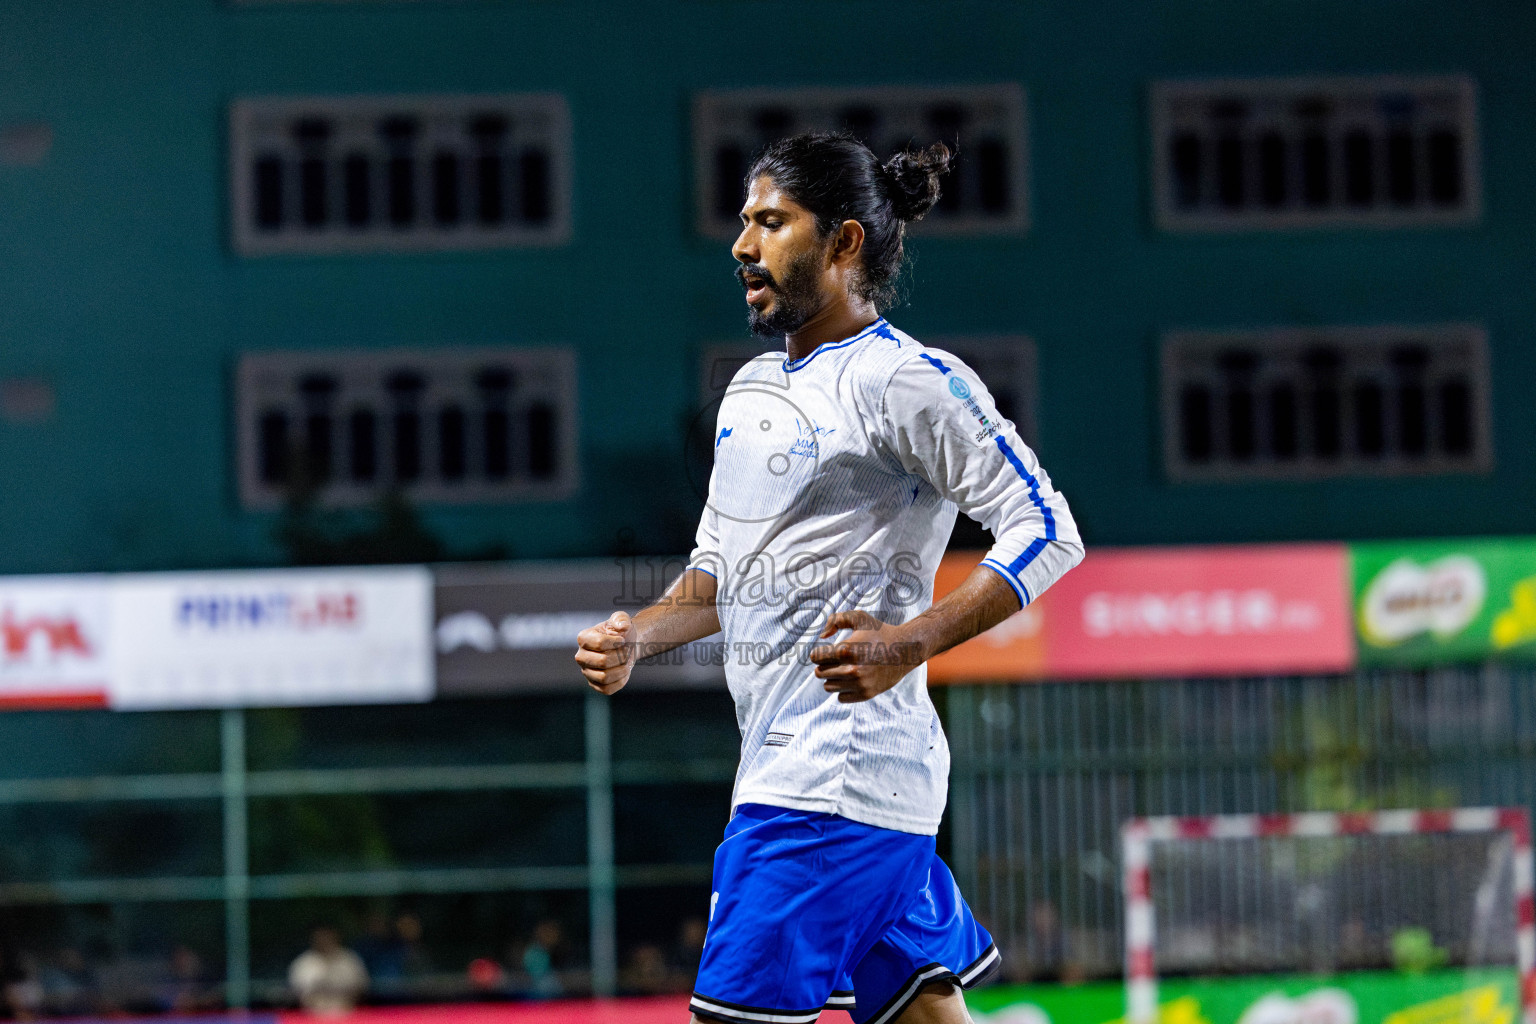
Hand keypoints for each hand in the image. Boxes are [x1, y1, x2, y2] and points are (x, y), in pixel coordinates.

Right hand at [575, 611, 636, 694]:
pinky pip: (607, 689)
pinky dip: (620, 680)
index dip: (617, 642)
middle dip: (621, 656)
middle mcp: (580, 657)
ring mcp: (586, 672)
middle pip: (602, 662)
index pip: (600, 643)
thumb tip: (623, 627)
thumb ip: (621, 619)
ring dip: (622, 669)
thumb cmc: (621, 632)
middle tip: (627, 651)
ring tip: (627, 661)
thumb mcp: (622, 620)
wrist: (627, 646)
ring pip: (604, 677)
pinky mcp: (595, 685)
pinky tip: (624, 671)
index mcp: (583, 638)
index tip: (622, 639)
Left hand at [809, 610, 924, 702]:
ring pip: (828, 686)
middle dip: (825, 666)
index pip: (816, 657)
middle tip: (836, 660)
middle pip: (820, 673)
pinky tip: (852, 679)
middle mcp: (852, 670)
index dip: (819, 653)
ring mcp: (860, 684)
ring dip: (833, 678)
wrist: (905, 650)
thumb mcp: (859, 618)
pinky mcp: (866, 694)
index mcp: (847, 650)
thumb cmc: (879, 632)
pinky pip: (841, 697)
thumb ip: (836, 620)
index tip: (828, 651)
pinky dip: (843, 689)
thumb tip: (822, 636)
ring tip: (844, 668)